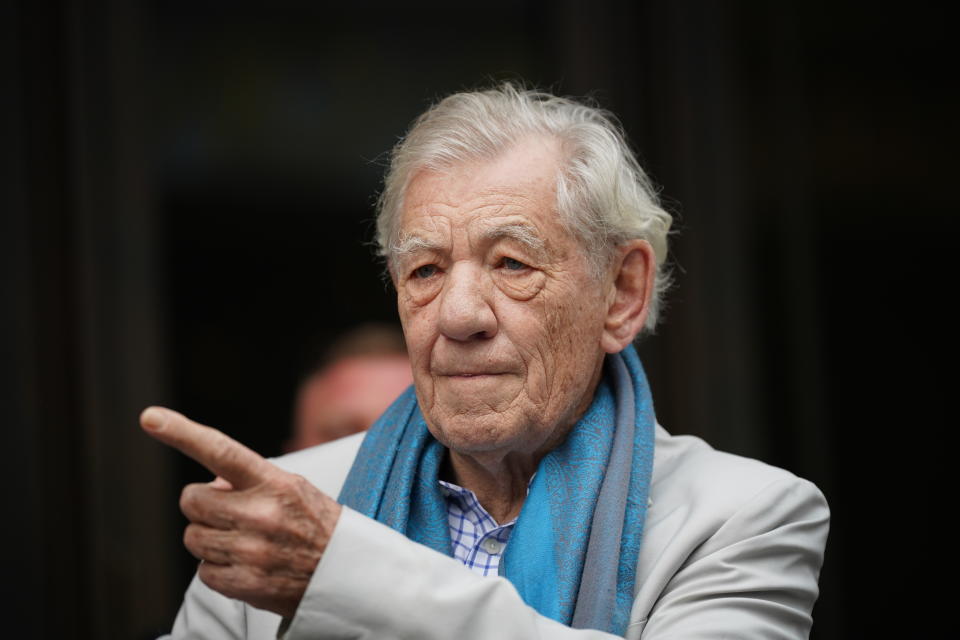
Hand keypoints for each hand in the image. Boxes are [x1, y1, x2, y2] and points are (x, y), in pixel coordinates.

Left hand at [140, 406, 341, 617]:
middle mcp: (260, 514)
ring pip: (193, 537)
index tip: (150, 417)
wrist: (346, 574)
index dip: (181, 432)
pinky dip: (218, 569)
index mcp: (274, 483)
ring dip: (211, 539)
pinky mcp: (244, 584)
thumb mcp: (292, 489)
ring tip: (246, 542)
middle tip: (230, 513)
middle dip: (203, 506)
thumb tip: (209, 484)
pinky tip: (247, 565)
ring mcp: (250, 550)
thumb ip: (249, 481)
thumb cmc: (315, 526)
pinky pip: (203, 571)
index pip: (220, 451)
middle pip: (192, 501)